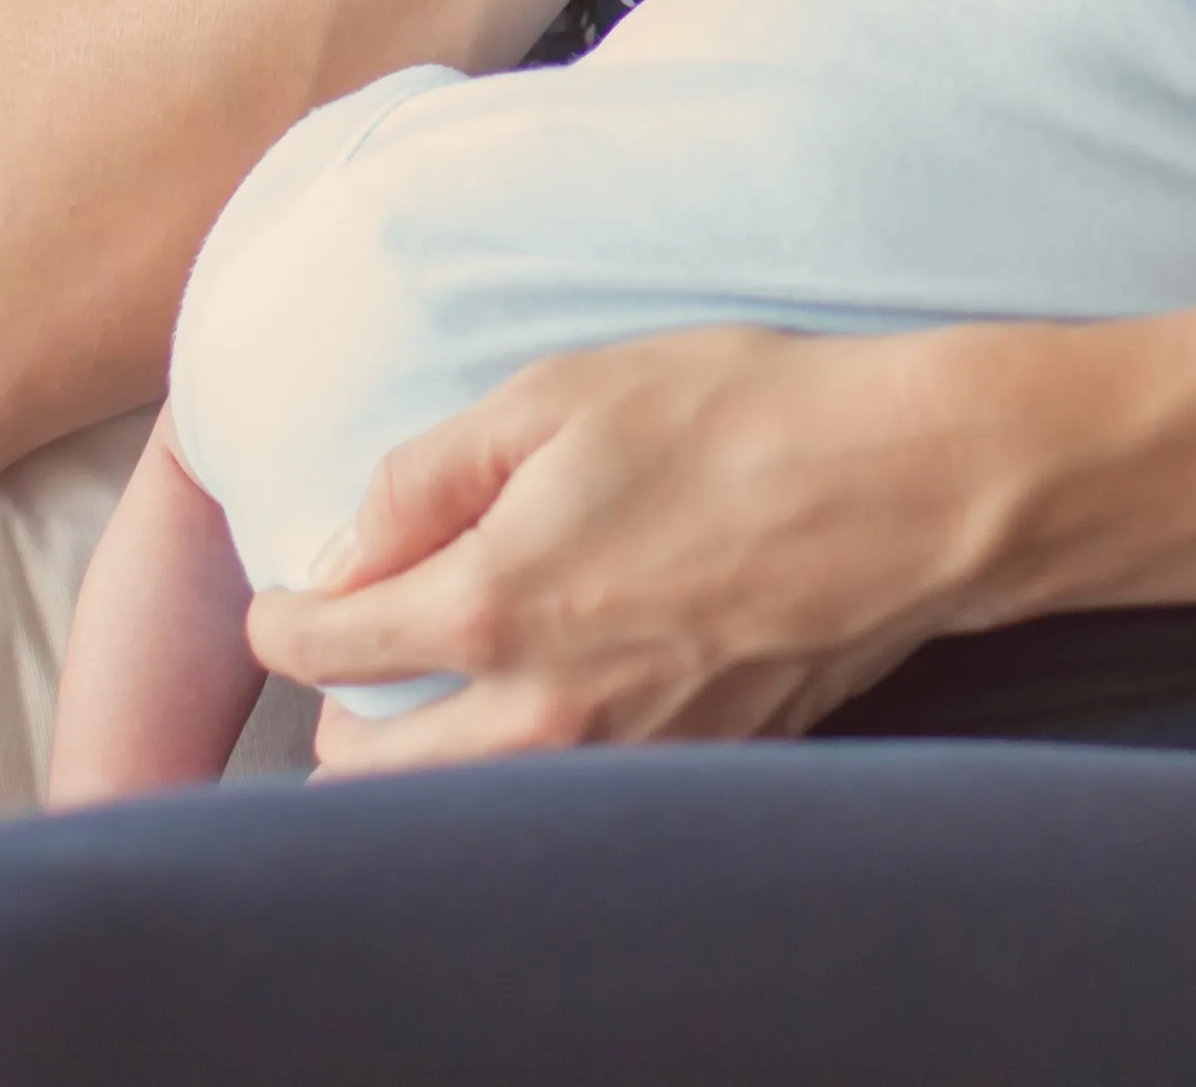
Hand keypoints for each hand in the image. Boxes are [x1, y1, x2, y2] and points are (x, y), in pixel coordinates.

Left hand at [246, 320, 1086, 772]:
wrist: (913, 488)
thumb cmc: (744, 418)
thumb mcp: (562, 395)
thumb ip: (427, 474)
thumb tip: (343, 546)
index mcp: (489, 607)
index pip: (320, 648)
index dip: (283, 617)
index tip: (292, 596)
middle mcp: (540, 712)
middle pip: (365, 770)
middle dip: (341, 710)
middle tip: (368, 646)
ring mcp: (620, 758)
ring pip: (463, 800)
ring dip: (429, 754)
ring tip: (455, 680)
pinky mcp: (692, 767)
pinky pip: (567, 796)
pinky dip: (534, 764)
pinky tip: (565, 690)